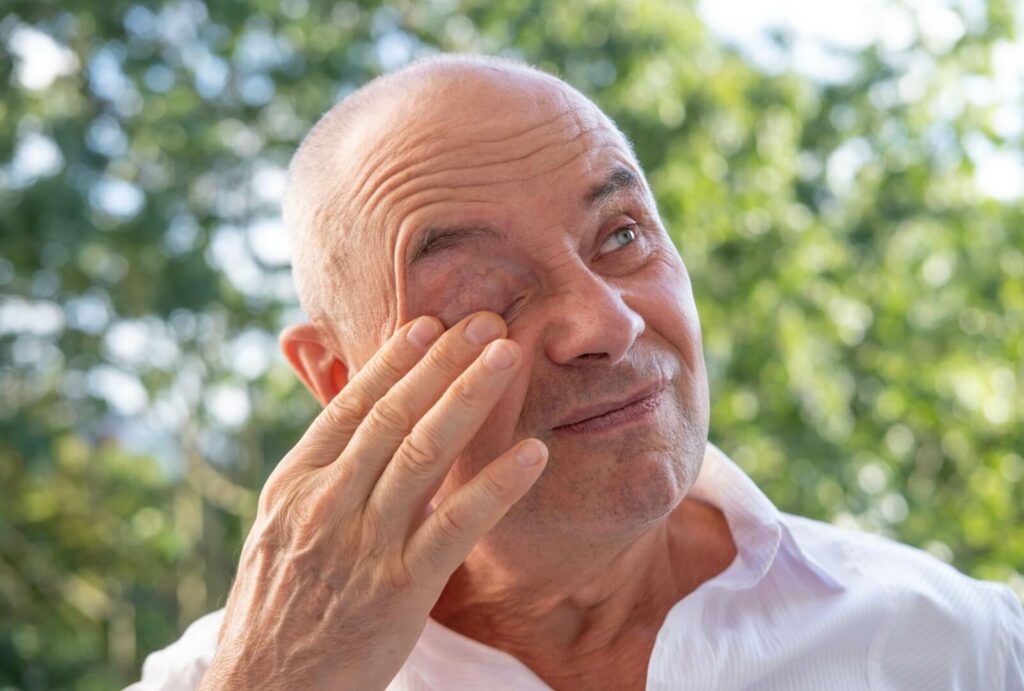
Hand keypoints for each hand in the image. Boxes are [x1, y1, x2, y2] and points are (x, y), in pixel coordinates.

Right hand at [199, 311, 546, 690]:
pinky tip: (532, 455)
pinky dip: (495, 486)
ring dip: (468, 398)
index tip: (431, 321)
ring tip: (506, 356)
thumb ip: (322, 474)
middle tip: (486, 319)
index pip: (352, 406)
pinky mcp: (399, 590)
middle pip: (392, 416)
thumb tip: (362, 421)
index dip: (395, 360)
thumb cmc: (280, 607)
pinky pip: (454, 527)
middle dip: (443, 362)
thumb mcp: (282, 529)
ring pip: (422, 455)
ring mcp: (362, 545)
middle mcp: (326, 503)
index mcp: (295, 483)